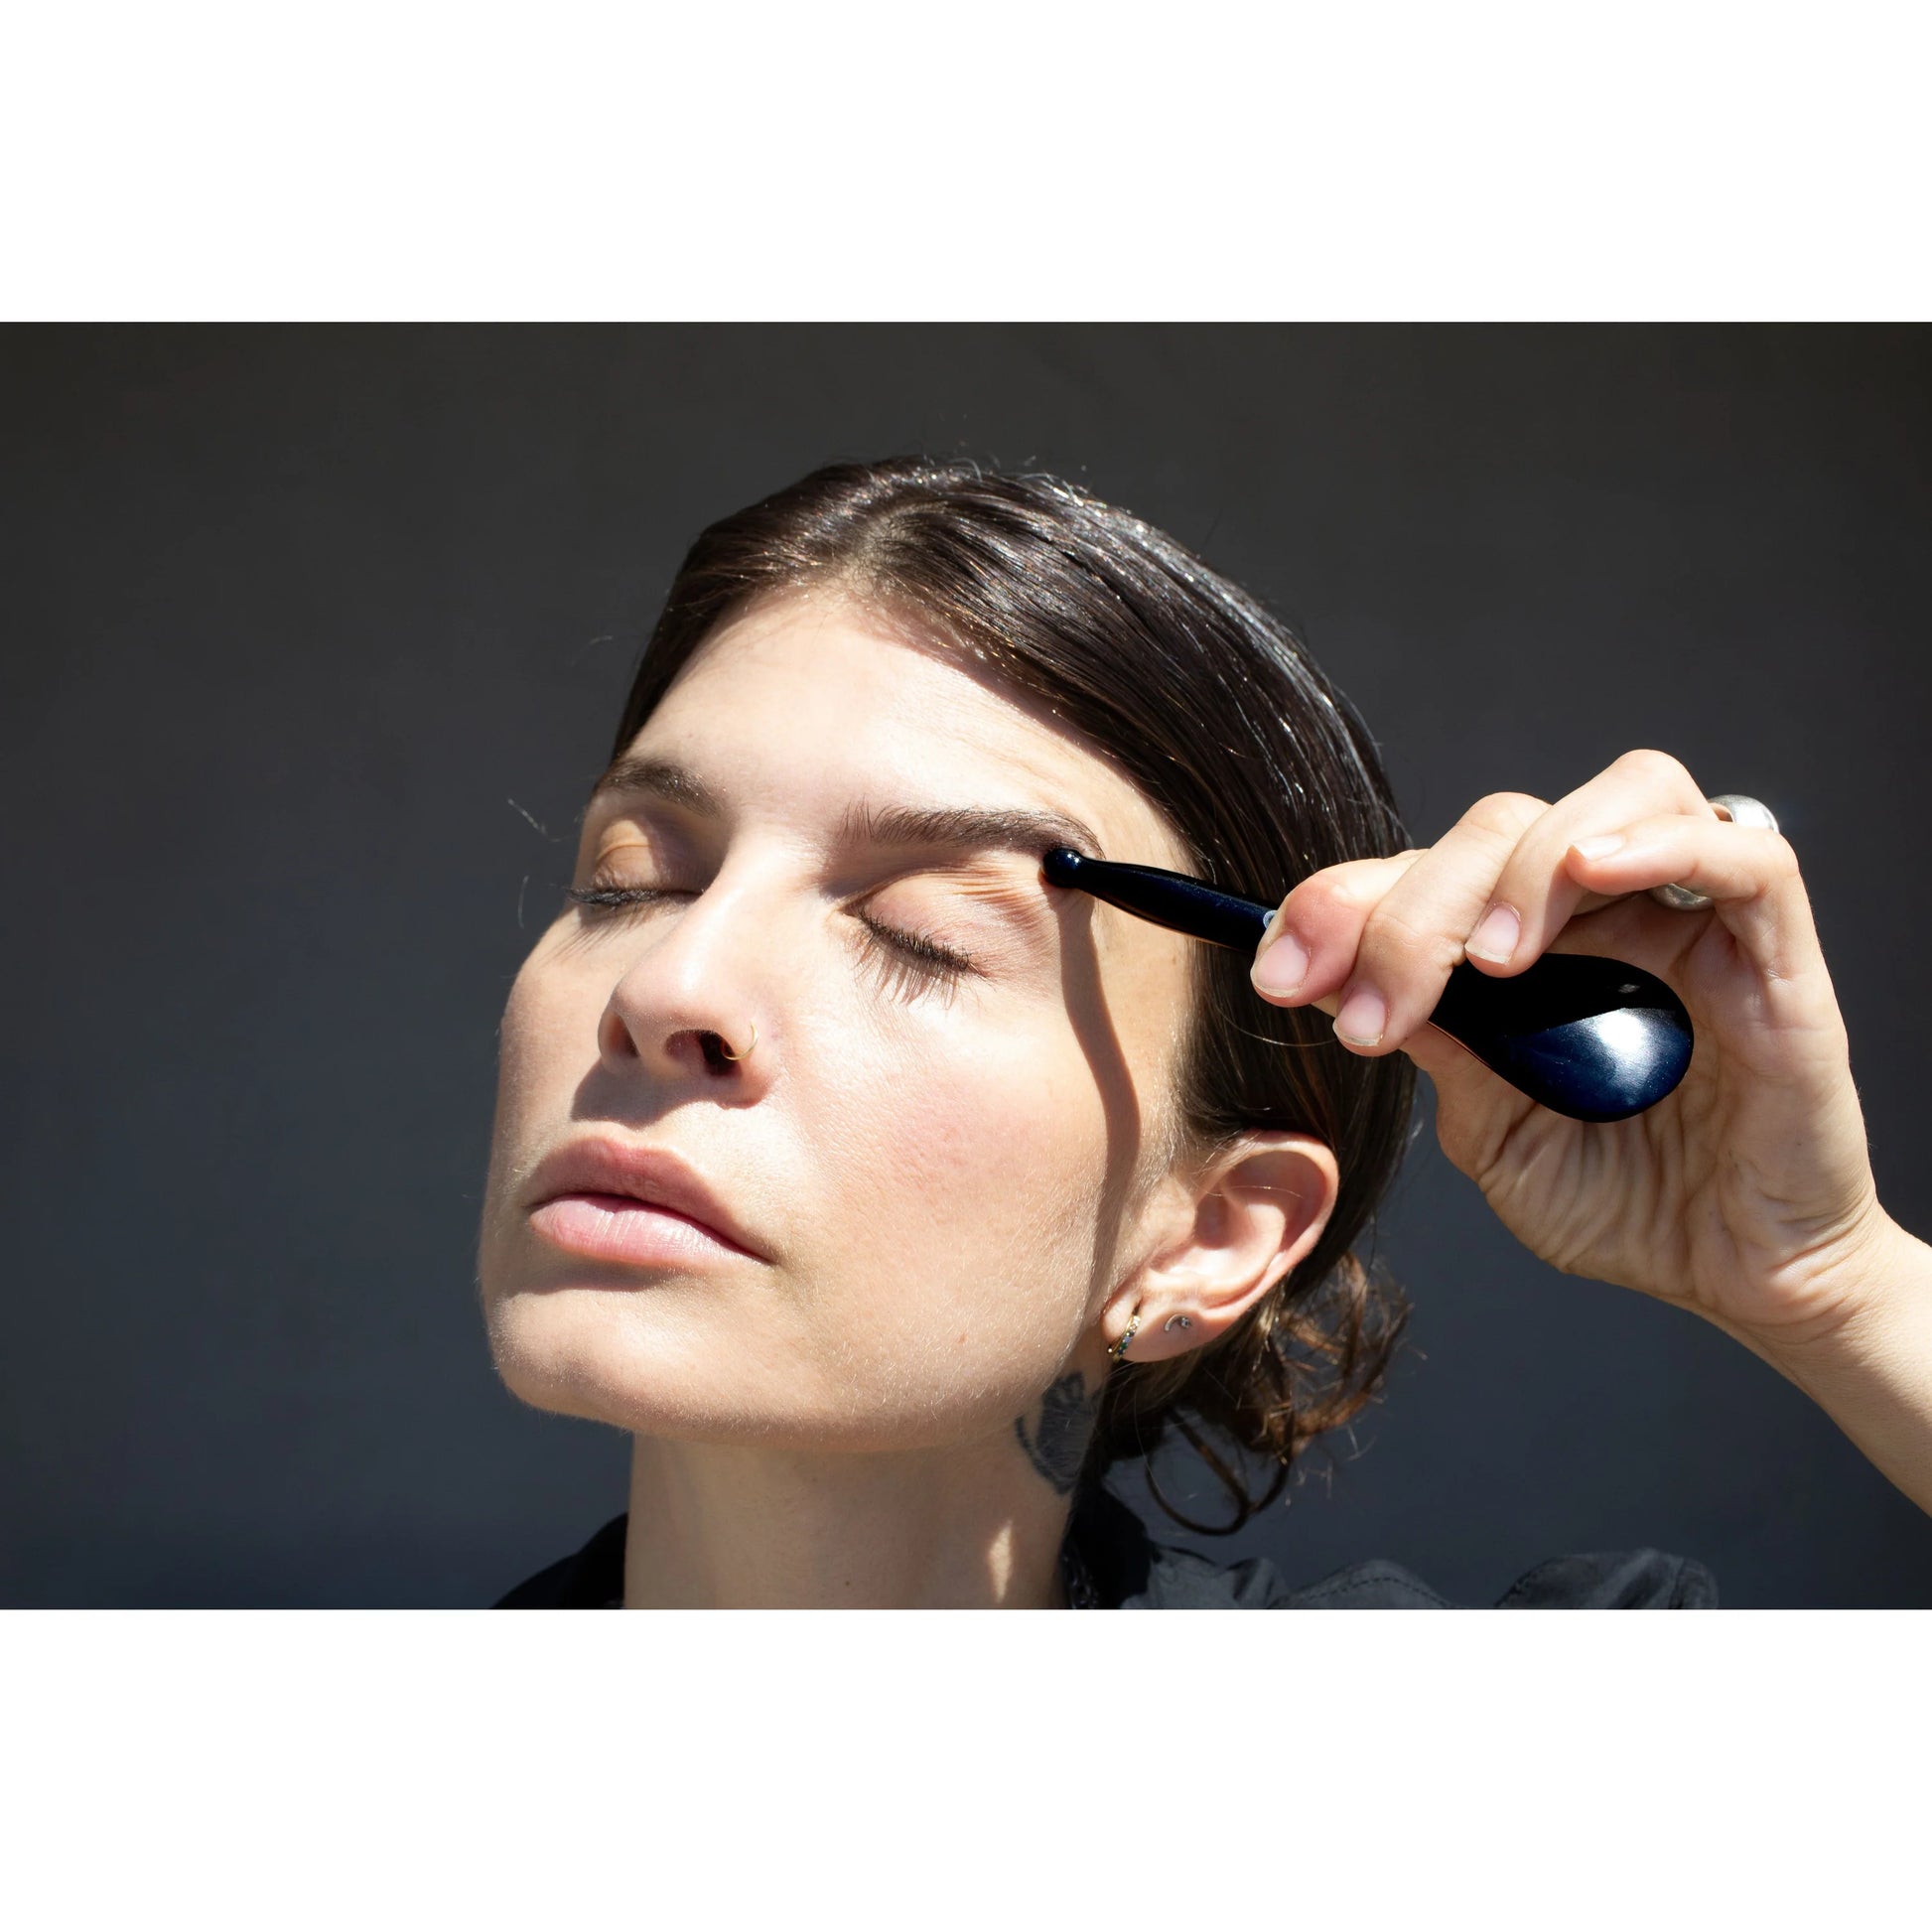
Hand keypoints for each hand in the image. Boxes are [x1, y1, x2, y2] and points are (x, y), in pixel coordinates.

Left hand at [1249, 748, 1899, 1353]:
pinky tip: (1594, 873)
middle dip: (1411, 905)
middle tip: (1368, 1003)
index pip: (1427, 873)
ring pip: (1617, 796)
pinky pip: (1740, 851)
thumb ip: (1437, 1049)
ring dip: (1526, 865)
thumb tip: (1338, 984)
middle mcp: (1603, 913)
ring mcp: (1689, 920)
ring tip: (1490, 963)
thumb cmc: (1623, 1203)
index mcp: (1527, 945)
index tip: (1281, 973)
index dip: (1343, 903)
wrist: (1737, 1277)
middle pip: (1501, 827)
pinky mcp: (1774, 949)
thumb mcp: (1493, 1130)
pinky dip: (1659, 842)